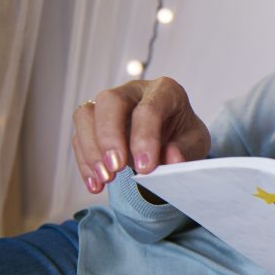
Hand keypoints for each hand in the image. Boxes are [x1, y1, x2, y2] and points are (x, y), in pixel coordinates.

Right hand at [71, 77, 209, 192]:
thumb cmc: (183, 137)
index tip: (146, 168)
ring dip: (91, 150)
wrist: (174, 140)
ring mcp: (109, 105)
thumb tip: (171, 159)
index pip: (149, 108)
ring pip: (86, 115)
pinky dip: (85, 163)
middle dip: (110, 136)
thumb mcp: (195, 144)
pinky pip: (79, 137)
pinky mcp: (93, 122)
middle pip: (109, 101)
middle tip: (117, 168)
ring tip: (105, 179)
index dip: (144, 138)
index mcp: (165, 91)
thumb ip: (184, 150)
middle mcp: (133, 91)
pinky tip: (96, 184)